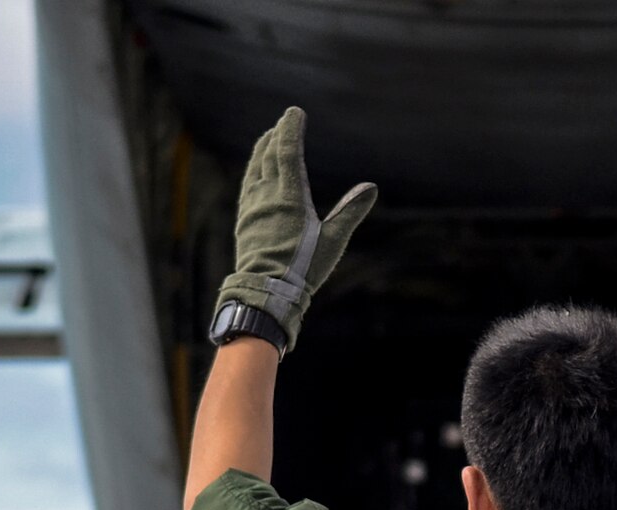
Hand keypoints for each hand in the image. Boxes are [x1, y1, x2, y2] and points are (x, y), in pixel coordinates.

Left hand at [216, 107, 376, 353]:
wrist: (268, 291)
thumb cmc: (304, 268)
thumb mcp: (333, 240)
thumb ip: (351, 211)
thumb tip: (371, 187)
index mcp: (290, 196)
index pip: (287, 151)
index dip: (290, 129)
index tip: (295, 112)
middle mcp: (267, 196)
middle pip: (268, 154)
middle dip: (277, 134)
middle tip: (285, 122)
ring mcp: (253, 208)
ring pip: (255, 168)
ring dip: (262, 149)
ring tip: (268, 138)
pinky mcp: (246, 221)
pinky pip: (248, 185)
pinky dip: (254, 170)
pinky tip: (256, 172)